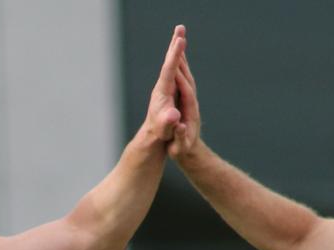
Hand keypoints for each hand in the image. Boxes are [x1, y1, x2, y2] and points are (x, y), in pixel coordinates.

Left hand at [144, 25, 186, 141]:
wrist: (153, 136)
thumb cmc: (161, 133)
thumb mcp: (166, 129)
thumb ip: (169, 122)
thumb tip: (173, 116)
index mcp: (163, 92)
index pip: (169, 70)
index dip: (175, 56)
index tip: (180, 41)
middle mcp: (163, 86)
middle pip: (169, 62)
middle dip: (175, 45)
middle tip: (180, 28)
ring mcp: (165, 87)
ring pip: (171, 64)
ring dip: (176, 49)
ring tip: (180, 34)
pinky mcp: (168, 90)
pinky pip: (174, 70)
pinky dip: (177, 59)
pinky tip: (179, 53)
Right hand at [168, 48, 201, 160]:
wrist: (190, 153)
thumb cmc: (182, 151)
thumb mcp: (180, 147)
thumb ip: (180, 136)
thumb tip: (179, 127)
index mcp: (190, 111)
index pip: (186, 89)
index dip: (181, 76)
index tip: (176, 62)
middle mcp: (192, 103)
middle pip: (188, 78)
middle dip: (183, 61)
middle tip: (178, 40)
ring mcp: (190, 101)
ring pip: (187, 77)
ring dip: (183, 61)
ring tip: (178, 43)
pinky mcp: (187, 101)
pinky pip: (183, 81)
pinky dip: (180, 69)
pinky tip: (177, 61)